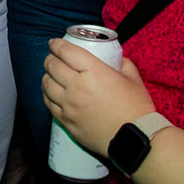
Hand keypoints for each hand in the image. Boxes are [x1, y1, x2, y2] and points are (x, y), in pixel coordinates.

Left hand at [42, 41, 153, 155]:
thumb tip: (117, 58)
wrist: (135, 140)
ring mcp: (69, 105)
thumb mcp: (133, 79)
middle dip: (50, 58)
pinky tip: (51, 93)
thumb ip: (123, 64)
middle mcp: (77, 86)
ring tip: (50, 75)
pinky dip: (47, 95)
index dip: (57, 44)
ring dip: (46, 76)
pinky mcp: (67, 121)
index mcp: (93, 71)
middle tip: (53, 57)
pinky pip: (49, 104)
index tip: (54, 43)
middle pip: (52, 66)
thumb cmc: (136, 109)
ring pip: (46, 84)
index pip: (66, 52)